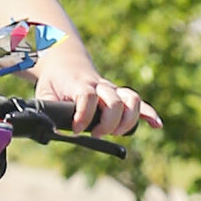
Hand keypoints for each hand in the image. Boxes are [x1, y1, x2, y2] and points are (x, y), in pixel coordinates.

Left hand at [34, 37, 160, 138]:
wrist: (66, 65)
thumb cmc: (55, 83)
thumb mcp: (44, 95)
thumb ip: (45, 110)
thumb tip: (47, 128)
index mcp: (79, 85)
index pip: (87, 97)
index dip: (84, 115)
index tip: (77, 130)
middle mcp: (100, 86)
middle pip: (114, 101)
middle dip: (107, 123)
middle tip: (95, 135)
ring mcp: (113, 90)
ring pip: (131, 99)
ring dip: (128, 120)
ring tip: (116, 133)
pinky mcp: (120, 96)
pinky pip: (139, 103)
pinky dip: (149, 114)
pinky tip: (157, 125)